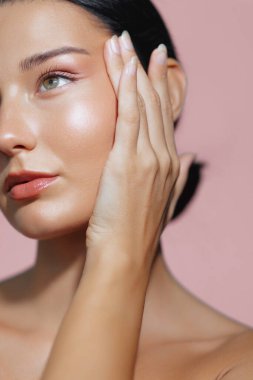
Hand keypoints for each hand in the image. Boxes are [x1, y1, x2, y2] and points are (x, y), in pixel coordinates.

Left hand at [85, 31, 194, 273]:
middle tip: (136, 42)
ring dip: (132, 70)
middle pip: (154, 105)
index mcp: (169, 165)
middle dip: (145, 70)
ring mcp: (148, 158)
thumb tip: (189, 157)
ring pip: (142, 104)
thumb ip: (178, 177)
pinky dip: (127, 90)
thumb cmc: (135, 232)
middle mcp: (163, 157)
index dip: (158, 88)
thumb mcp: (162, 203)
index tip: (153, 65)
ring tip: (122, 43)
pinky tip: (124, 67)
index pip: (163, 117)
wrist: (124, 258)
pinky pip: (129, 117)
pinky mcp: (128, 162)